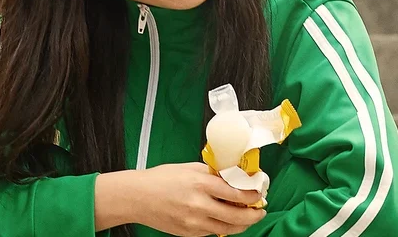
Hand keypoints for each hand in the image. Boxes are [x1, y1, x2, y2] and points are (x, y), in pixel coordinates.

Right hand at [133, 162, 266, 235]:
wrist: (137, 197)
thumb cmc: (160, 179)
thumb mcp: (188, 168)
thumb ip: (212, 172)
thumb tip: (233, 175)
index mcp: (201, 184)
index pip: (238, 194)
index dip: (253, 195)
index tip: (259, 192)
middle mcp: (200, 205)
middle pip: (238, 216)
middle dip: (254, 214)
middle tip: (260, 209)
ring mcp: (195, 222)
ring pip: (229, 228)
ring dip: (243, 224)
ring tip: (248, 217)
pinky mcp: (190, 233)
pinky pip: (214, 232)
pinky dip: (224, 227)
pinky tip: (226, 220)